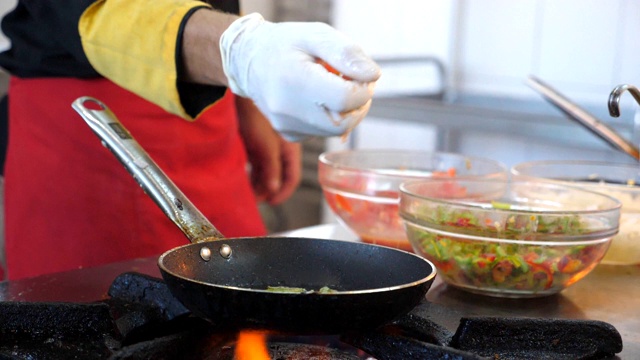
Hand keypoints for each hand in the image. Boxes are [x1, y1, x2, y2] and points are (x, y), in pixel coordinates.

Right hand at [220, 13, 380, 140]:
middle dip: (359, 104)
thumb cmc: (285, 44)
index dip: (363, 88)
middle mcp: (288, 109)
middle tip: (354, 83)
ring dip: (345, 111)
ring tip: (334, 86)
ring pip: (335, 131)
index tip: (361, 75)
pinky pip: (322, 132)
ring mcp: (287, 126)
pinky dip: (329, 118)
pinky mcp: (288, 134)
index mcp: (296, 81)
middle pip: (344, 122)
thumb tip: (372, 75)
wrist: (248, 60)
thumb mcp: (315, 35)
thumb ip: (346, 53)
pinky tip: (320, 99)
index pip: (346, 99)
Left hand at [235, 96, 301, 204]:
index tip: (270, 203)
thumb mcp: (265, 146)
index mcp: (290, 150)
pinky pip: (255, 164)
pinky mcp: (254, 142)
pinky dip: (250, 173)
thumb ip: (271, 169)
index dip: (282, 193)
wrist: (240, 94)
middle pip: (277, 177)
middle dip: (266, 190)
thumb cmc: (256, 115)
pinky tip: (241, 177)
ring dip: (256, 183)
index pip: (291, 178)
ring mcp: (267, 146)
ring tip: (245, 191)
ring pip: (265, 171)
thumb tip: (273, 190)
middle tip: (252, 200)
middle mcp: (280, 150)